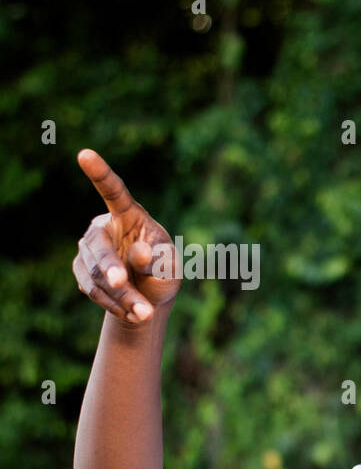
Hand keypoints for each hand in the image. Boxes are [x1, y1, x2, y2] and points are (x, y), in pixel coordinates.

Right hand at [72, 148, 178, 324]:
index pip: (114, 191)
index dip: (100, 173)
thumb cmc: (165, 272)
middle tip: (122, 283)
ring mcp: (88, 250)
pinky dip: (113, 304)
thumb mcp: (171, 266)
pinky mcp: (81, 271)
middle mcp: (103, 228)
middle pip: (98, 246)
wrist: (150, 298)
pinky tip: (133, 314)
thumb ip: (159, 260)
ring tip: (145, 314)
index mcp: (129, 215)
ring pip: (96, 274)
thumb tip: (140, 253)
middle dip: (111, 267)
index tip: (84, 154)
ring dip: (121, 296)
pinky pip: (92, 290)